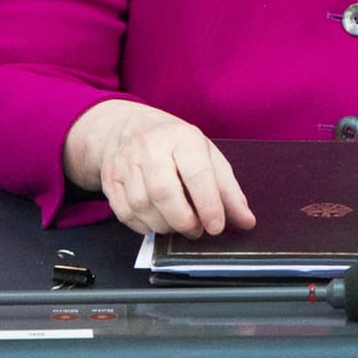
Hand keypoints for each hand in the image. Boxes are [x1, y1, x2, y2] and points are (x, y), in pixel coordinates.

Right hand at [63, 99, 254, 237]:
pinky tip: (157, 223)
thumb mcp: (208, 156)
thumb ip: (228, 190)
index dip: (208, 204)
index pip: (197, 173)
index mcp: (183, 137)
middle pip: (164, 192)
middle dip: (183, 220)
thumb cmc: (175, 144)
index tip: (217, 227)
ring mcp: (126, 163)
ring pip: (142, 205)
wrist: (127, 127)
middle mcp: (151, 147)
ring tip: (179, 225)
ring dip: (164, 225)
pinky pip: (124, 213)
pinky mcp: (110, 180)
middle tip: (197, 230)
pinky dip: (143, 226)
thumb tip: (246, 221)